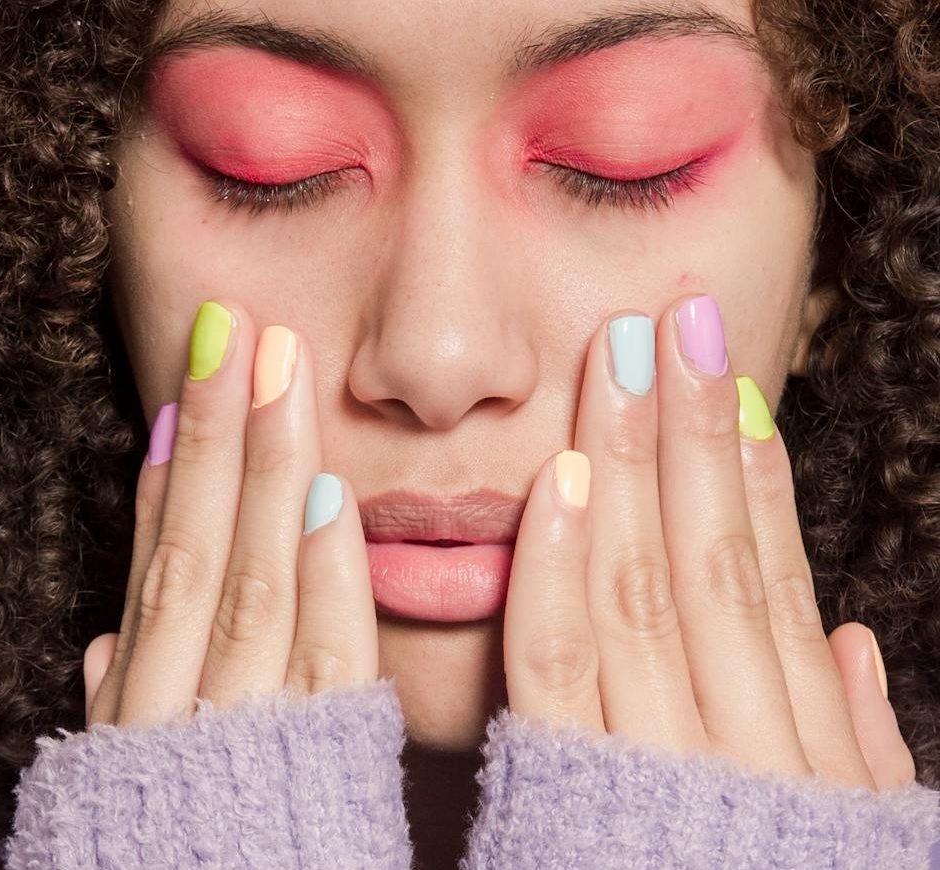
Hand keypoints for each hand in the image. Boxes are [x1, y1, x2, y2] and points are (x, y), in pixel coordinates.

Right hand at [83, 300, 377, 727]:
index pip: (155, 573)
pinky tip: (334, 491)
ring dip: (266, 470)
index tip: (183, 394)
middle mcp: (183, 716)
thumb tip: (103, 645)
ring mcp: (249, 737)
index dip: (168, 476)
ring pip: (254, 583)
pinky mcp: (323, 768)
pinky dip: (328, 575)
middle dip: (214, 434)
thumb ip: (124, 709)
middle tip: (231, 328)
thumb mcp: (129, 786)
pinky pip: (329, 661)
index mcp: (142, 719)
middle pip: (197, 552)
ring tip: (278, 369)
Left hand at [502, 294, 916, 791]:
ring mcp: (662, 765)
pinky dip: (563, 567)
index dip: (755, 475)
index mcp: (799, 751)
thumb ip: (849, 750)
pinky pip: (564, 664)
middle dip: (695, 429)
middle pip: (712, 553)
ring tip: (624, 359)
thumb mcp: (840, 849)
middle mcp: (742, 742)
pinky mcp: (574, 794)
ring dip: (633, 461)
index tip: (735, 385)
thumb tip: (856, 645)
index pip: (774, 579)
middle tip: (678, 321)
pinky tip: (561, 478)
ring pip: (646, 582)